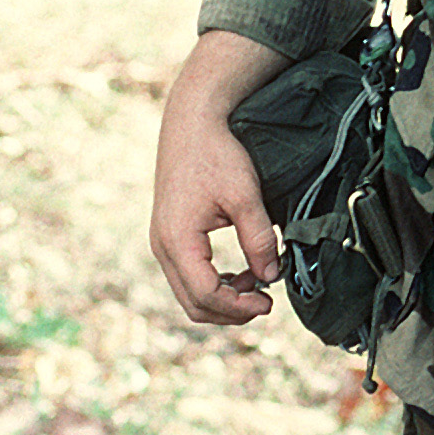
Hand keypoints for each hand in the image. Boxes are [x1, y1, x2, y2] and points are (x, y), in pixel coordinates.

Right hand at [150, 30, 288, 323]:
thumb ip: (259, 240)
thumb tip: (271, 277)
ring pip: (189, 294)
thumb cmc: (216, 154)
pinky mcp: (168, 236)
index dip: (239, 308)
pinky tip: (241, 273)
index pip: (207, 295)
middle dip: (231, 311)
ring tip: (258, 284)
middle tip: (266, 303)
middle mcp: (163, 247)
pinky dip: (215, 284)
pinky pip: (188, 276)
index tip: (269, 303)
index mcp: (178, 240)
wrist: (191, 123)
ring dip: (224, 299)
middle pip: (194, 304)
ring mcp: (162, 243)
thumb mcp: (245, 196)